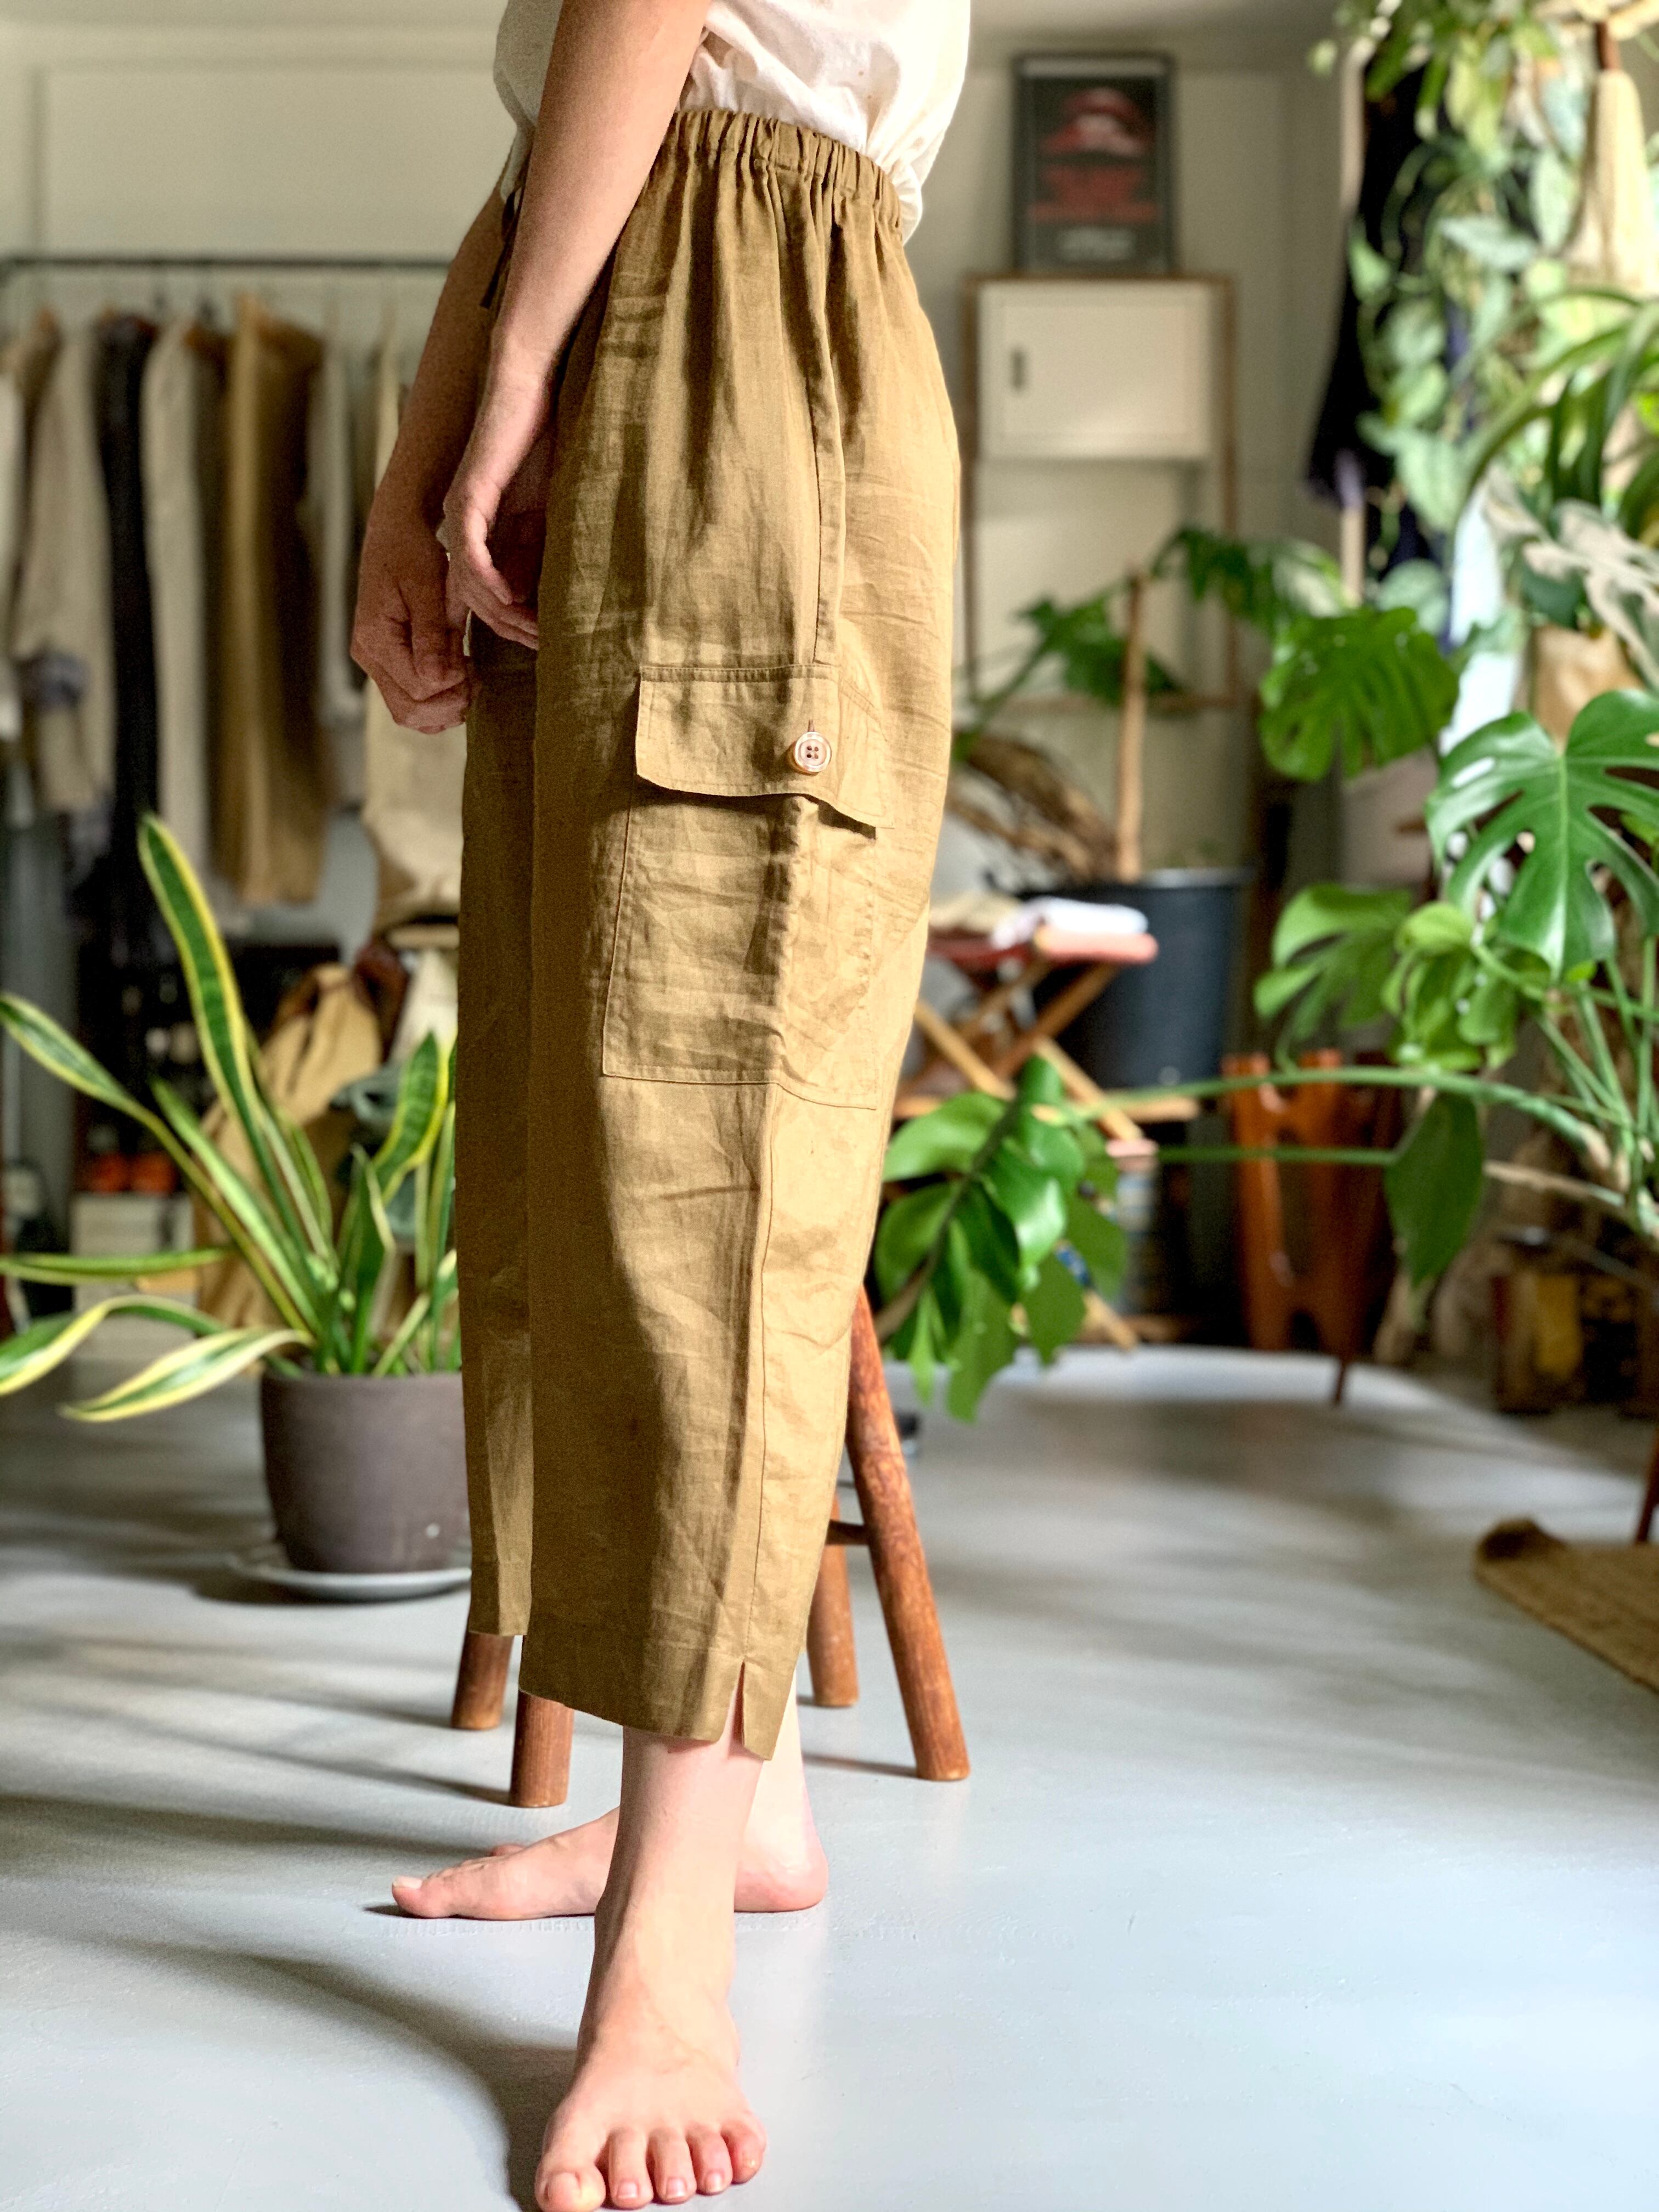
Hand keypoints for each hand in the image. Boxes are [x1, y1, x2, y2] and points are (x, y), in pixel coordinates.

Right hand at [352, 493, 474, 732]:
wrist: (395, 533)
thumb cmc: (412, 552)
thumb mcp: (426, 586)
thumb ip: (432, 634)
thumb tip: (439, 679)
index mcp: (374, 637)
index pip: (417, 688)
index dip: (452, 683)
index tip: (471, 661)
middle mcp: (368, 656)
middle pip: (409, 711)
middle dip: (450, 703)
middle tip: (475, 677)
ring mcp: (375, 662)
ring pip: (410, 713)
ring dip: (446, 706)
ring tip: (469, 676)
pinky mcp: (387, 663)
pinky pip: (411, 701)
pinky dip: (438, 700)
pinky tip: (458, 677)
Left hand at [443, 353, 552, 649]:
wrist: (530, 387)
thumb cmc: (543, 443)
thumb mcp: (547, 513)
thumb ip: (538, 554)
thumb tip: (540, 602)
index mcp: (484, 537)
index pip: (490, 598)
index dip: (516, 626)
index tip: (546, 645)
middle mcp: (464, 531)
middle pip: (477, 601)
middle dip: (510, 629)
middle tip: (543, 647)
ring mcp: (461, 515)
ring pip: (469, 584)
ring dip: (502, 614)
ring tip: (534, 631)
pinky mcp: (467, 496)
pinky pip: (469, 551)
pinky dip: (487, 580)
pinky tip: (510, 599)